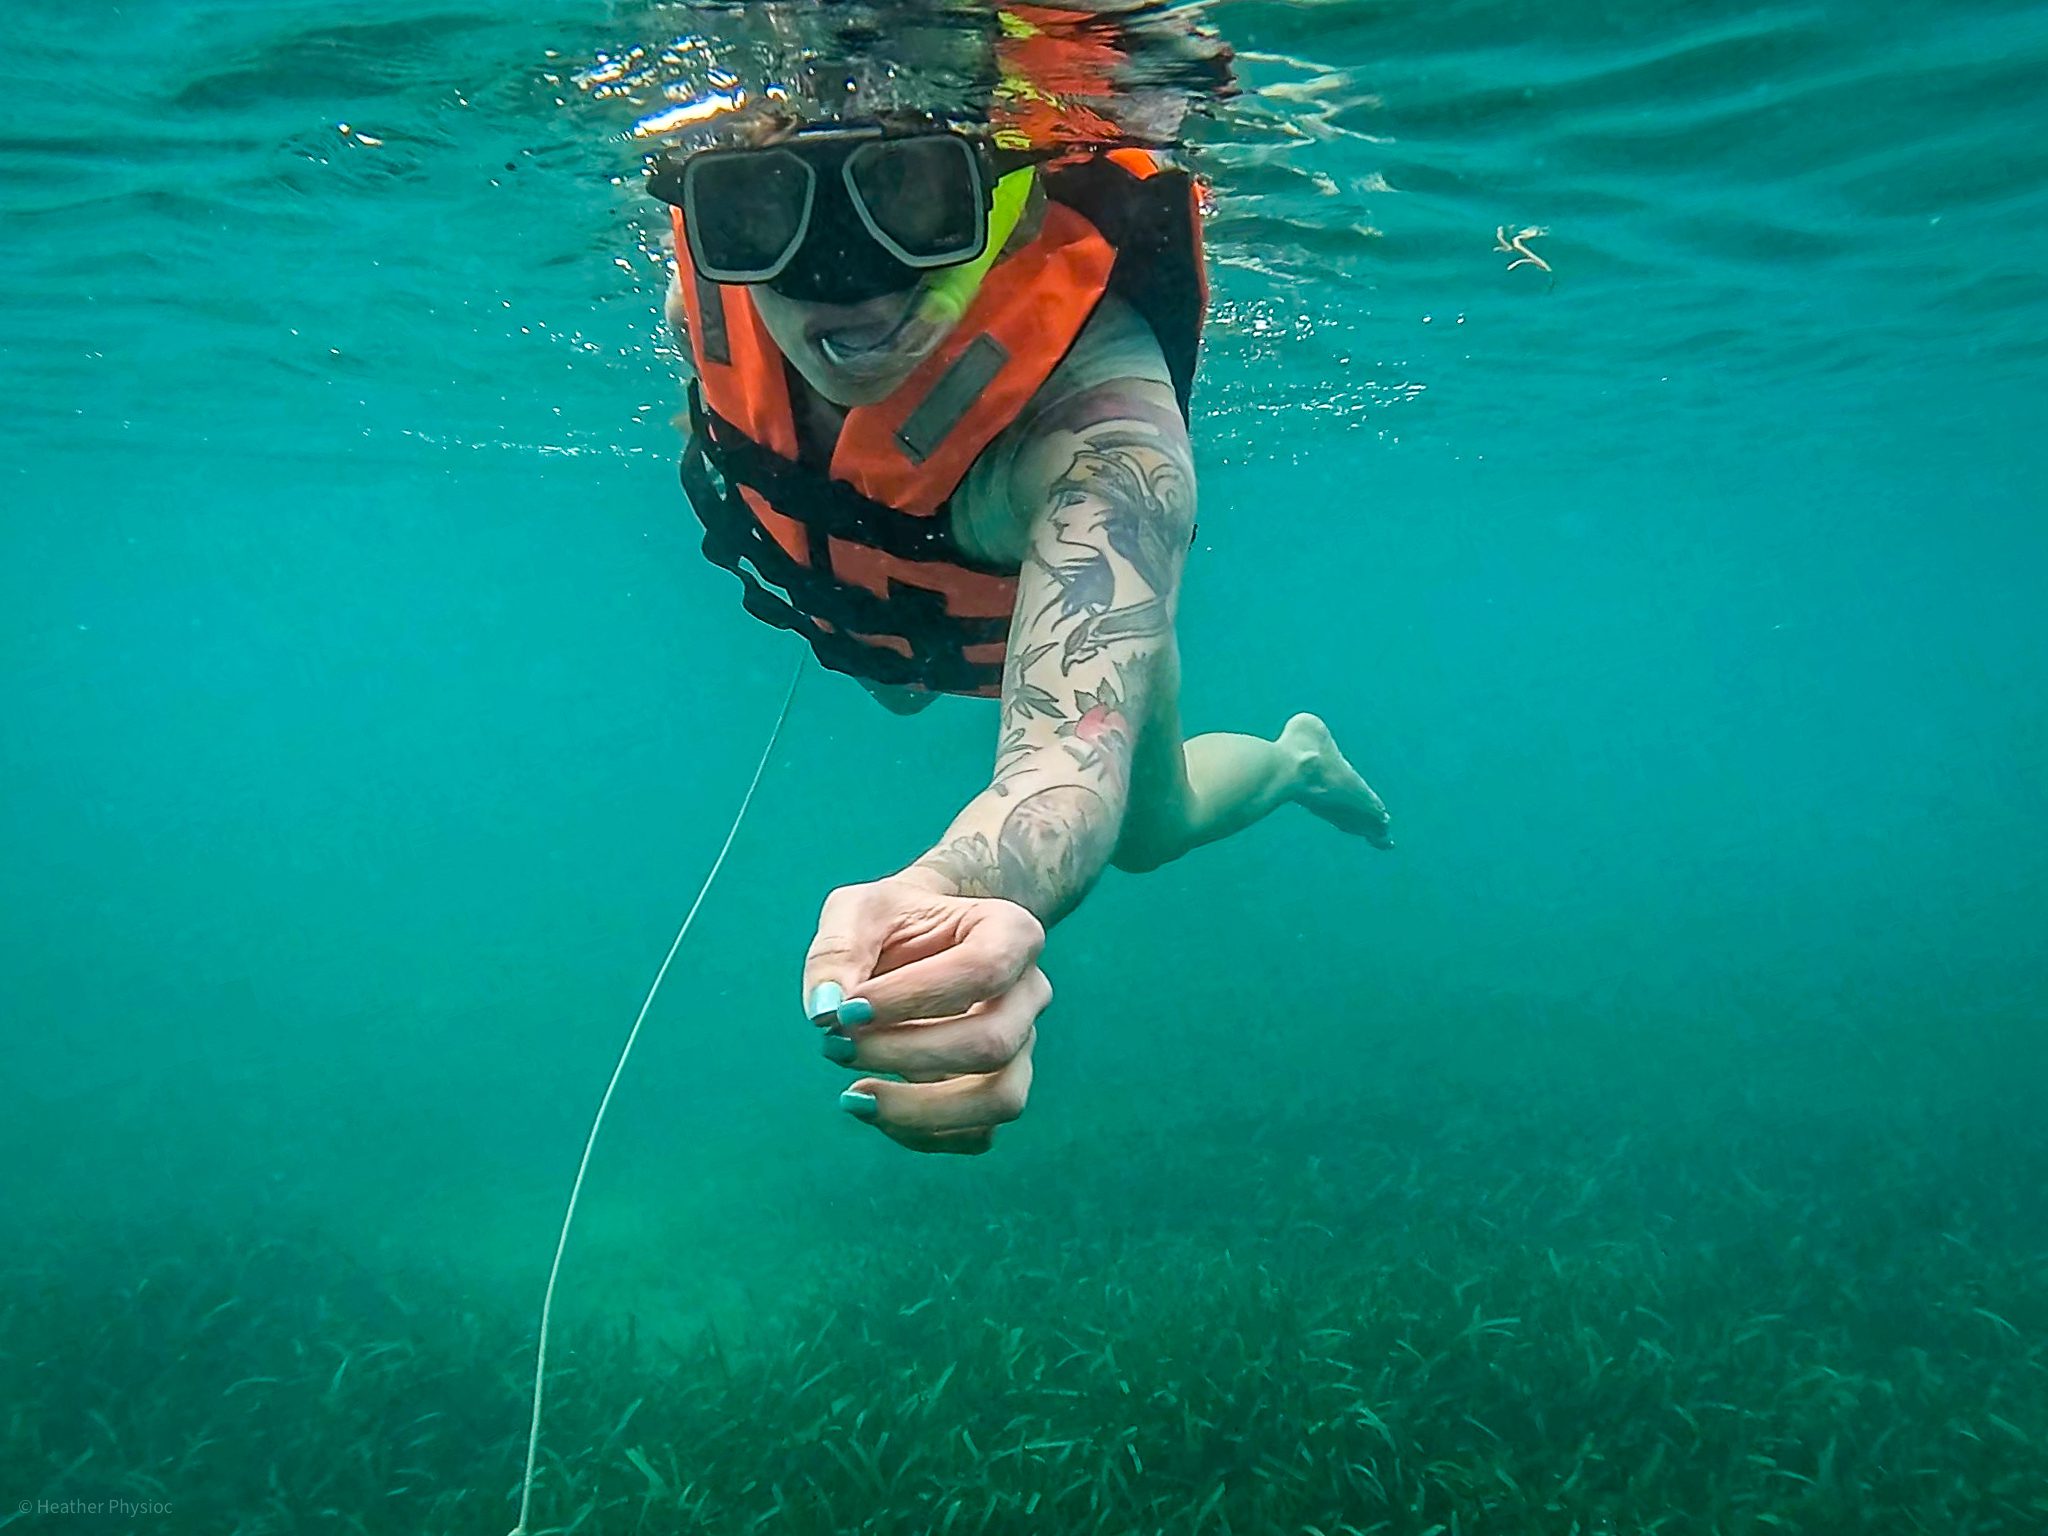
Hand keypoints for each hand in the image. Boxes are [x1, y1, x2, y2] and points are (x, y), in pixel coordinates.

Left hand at [802, 876, 1049, 1154]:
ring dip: (920, 1109)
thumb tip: (824, 1012)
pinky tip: (872, 1108)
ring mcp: (1020, 1046)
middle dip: (904, 1054)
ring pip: (1001, 1100)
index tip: (846, 1009)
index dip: (913, 998)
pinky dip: (921, 1132)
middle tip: (834, 1044)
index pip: (982, 971)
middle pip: (992, 1043)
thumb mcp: (856, 911)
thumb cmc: (892, 920)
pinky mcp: (999, 1087)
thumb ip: (836, 951)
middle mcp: (1028, 993)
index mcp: (1010, 933)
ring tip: (853, 1097)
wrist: (920, 935)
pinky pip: (977, 1133)